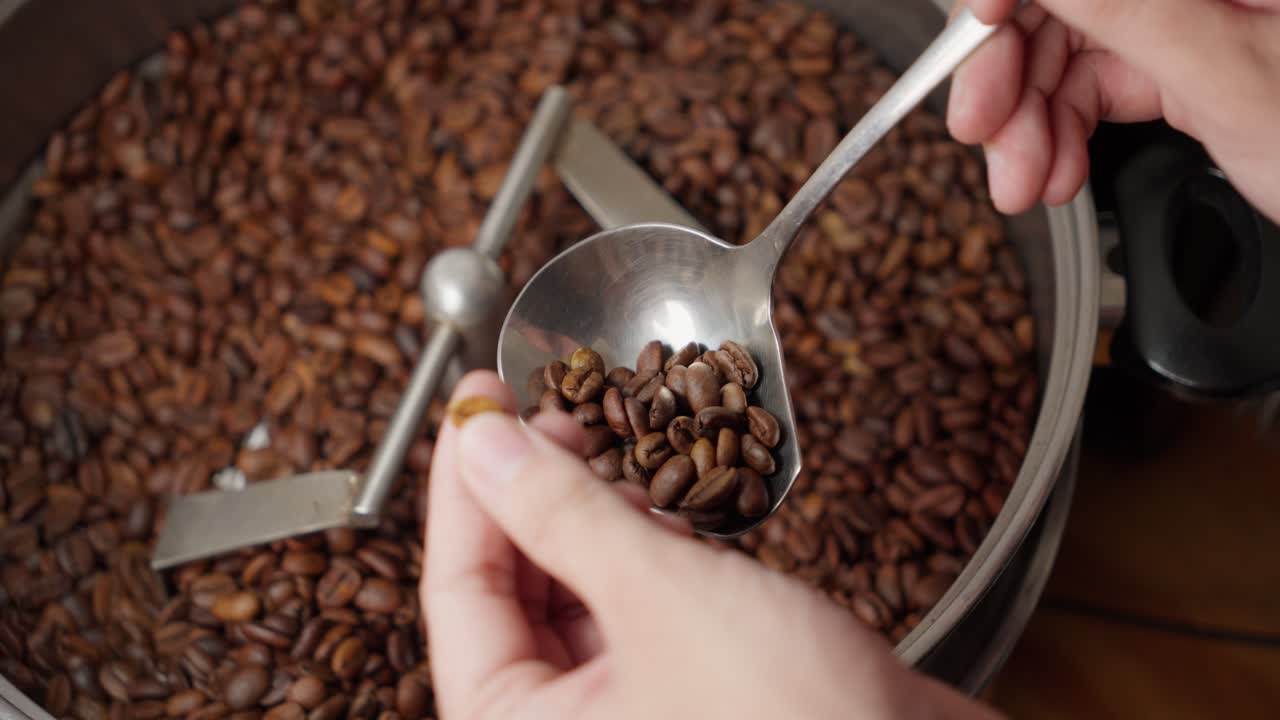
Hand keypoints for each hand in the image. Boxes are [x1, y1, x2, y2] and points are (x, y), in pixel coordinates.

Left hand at [422, 371, 1000, 719]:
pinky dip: (645, 552)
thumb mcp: (658, 597)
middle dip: (531, 495)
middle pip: (511, 590)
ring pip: (576, 595)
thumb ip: (562, 514)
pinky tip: (664, 511)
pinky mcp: (688, 688)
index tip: (476, 403)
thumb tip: (484, 442)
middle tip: (551, 414)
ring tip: (610, 454)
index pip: (455, 590)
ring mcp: (628, 709)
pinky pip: (637, 609)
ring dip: (591, 519)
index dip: (464, 484)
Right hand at [947, 0, 1279, 222]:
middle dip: (1014, 70)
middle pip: (1070, 0)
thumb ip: (1124, 9)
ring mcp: (1193, 14)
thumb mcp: (1229, 76)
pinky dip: (1064, 134)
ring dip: (1031, 121)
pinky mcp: (1183, 58)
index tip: (973, 27)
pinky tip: (1056, 171)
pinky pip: (1096, 85)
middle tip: (981, 131)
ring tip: (1023, 180)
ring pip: (1071, 47)